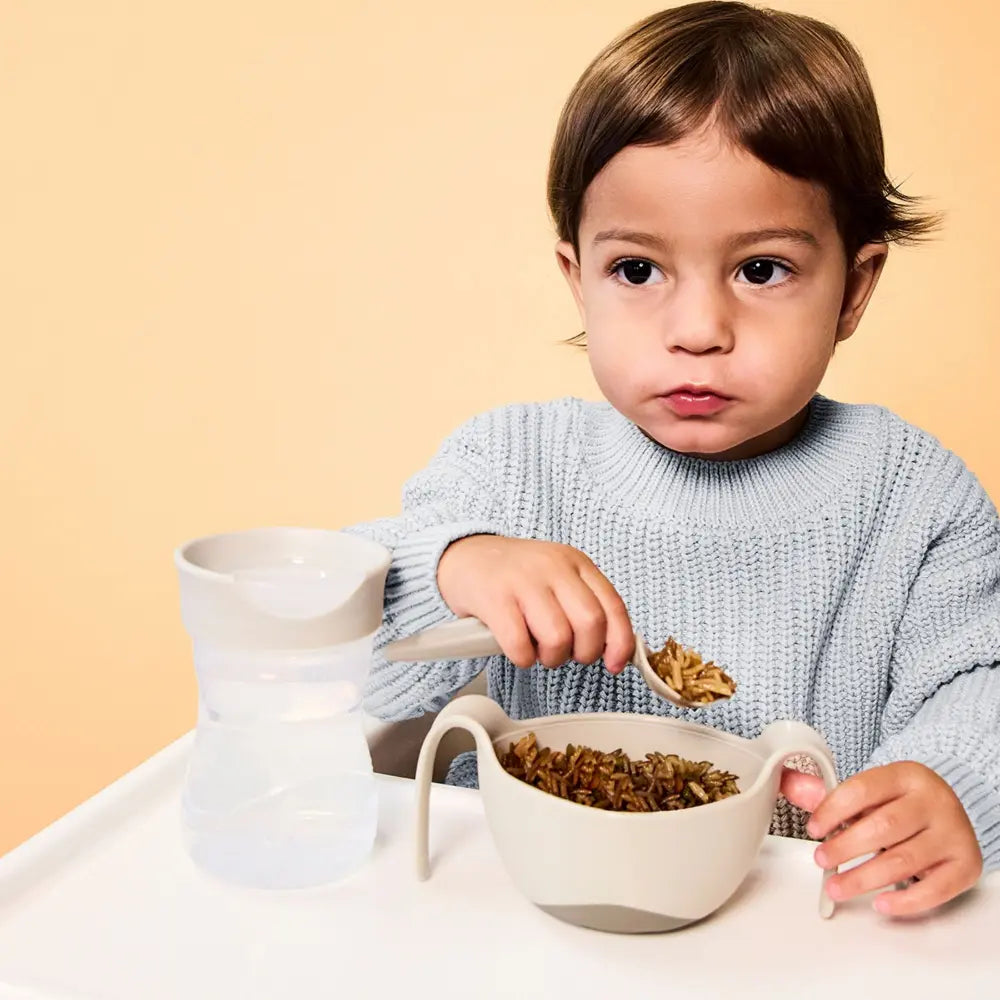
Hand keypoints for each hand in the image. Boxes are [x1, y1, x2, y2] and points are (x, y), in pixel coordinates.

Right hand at [437, 535, 634, 672]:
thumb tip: (612, 648)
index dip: (620, 642)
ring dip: (550, 658)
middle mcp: (553, 567)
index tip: (615, 664)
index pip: (612, 605)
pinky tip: (516, 648)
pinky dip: (522, 658)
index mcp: (575, 562)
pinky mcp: (494, 598)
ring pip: (558, 637)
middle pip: (590, 623)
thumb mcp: (557, 577)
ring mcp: (523, 581)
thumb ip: (584, 604)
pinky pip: (520, 645)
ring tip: (537, 650)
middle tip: (566, 654)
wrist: (463, 556)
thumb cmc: (514, 575)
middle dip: (583, 652)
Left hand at [781, 762, 982, 915]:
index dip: (833, 810)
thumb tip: (787, 784)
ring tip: (837, 887)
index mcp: (906, 775)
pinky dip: (905, 901)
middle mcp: (934, 801)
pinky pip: (934, 889)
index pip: (863, 790)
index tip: (813, 829)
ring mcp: (953, 833)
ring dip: (864, 878)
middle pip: (883, 827)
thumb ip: (828, 792)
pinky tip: (880, 902)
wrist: (949, 812)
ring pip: (903, 861)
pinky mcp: (965, 864)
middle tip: (821, 860)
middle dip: (845, 847)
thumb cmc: (900, 803)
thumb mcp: (870, 790)